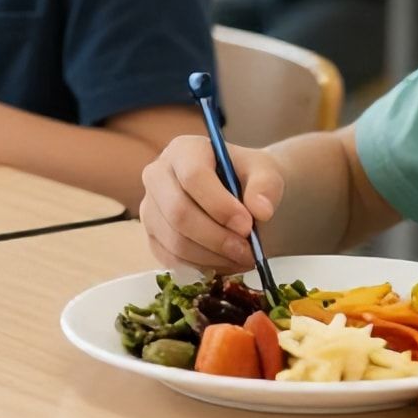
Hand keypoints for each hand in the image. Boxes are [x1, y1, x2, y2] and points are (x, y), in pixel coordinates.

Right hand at [139, 134, 283, 272]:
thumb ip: (266, 186)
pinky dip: (202, 267)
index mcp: (183, 150)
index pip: (193, 177)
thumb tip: (261, 210)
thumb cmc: (248, 178)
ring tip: (243, 258)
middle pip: (178, 213)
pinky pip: (171, 260)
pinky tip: (227, 262)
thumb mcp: (266, 173)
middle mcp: (157, 176)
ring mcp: (150, 208)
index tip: (247, 225)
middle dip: (216, 238)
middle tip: (248, 250)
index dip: (220, 206)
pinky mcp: (152, 237)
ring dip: (213, 257)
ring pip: (174, 241)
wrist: (241, 194)